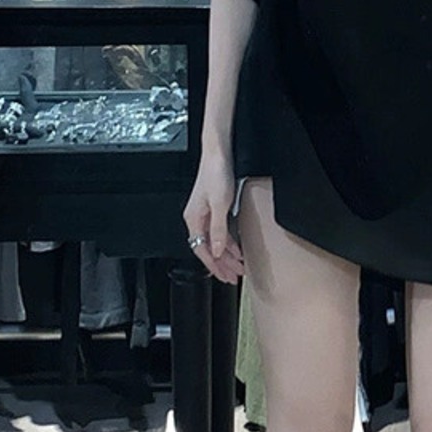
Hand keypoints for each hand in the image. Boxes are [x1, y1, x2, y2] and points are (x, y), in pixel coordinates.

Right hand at [183, 142, 245, 284]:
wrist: (218, 153)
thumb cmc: (215, 173)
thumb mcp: (220, 205)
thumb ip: (218, 229)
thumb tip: (218, 250)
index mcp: (193, 219)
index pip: (202, 250)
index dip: (214, 266)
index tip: (224, 277)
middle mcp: (197, 219)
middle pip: (209, 249)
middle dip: (222, 265)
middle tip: (233, 277)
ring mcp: (205, 214)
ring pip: (215, 242)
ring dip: (227, 255)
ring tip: (238, 267)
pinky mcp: (214, 208)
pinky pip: (220, 232)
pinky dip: (229, 242)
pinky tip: (237, 249)